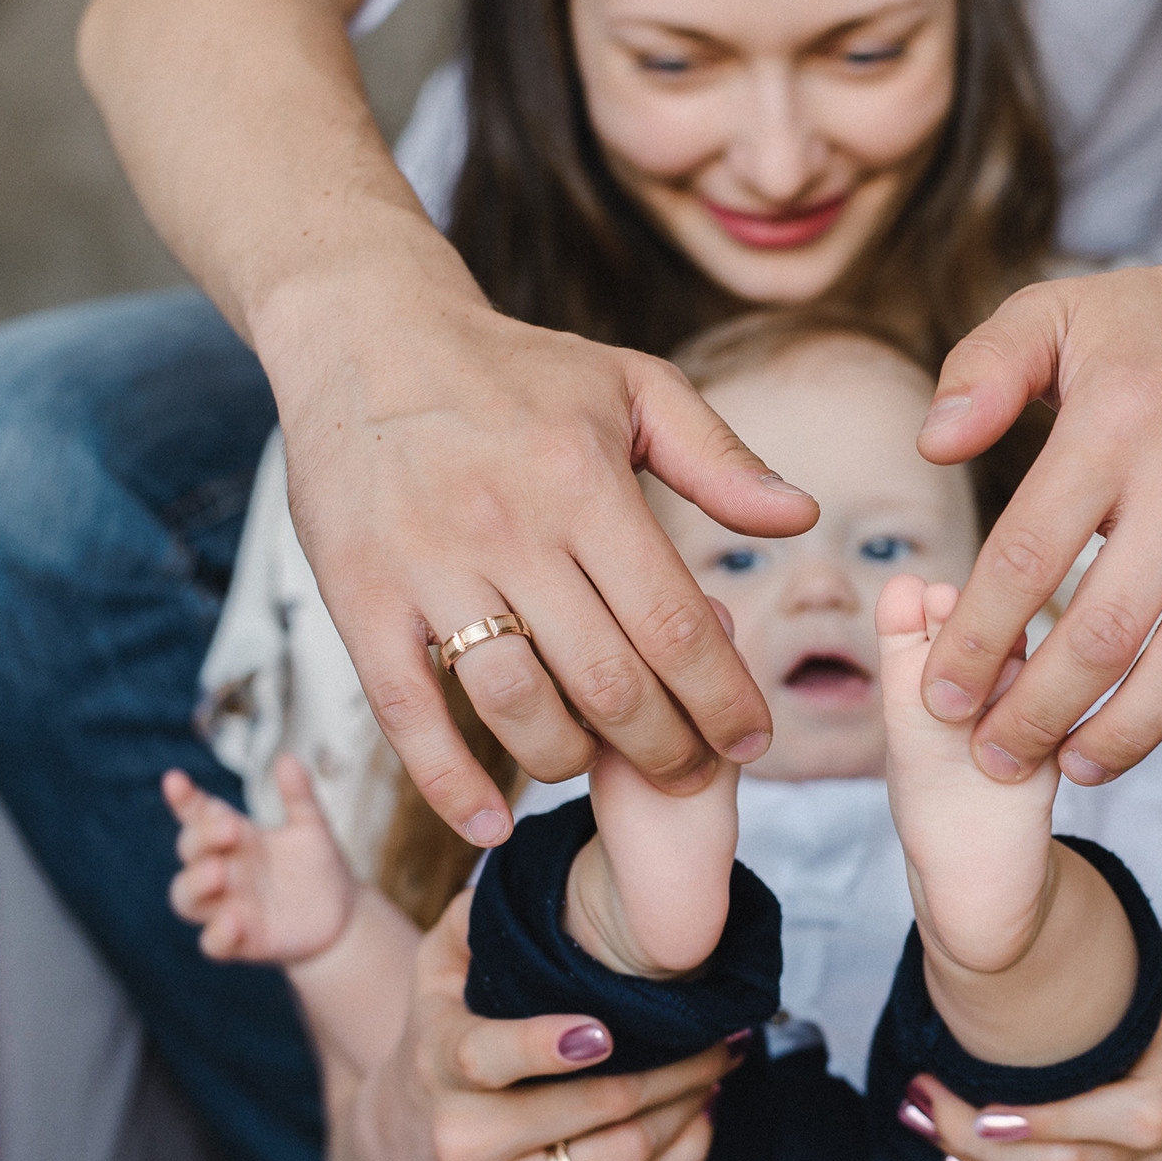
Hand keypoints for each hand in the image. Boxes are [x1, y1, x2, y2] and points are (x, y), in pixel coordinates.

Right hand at [163, 754, 353, 963]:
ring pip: (186, 898)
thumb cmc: (316, 865)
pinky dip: (218, 933)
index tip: (175, 780)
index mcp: (235, 837)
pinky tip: (235, 921)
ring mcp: (226, 906)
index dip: (184, 799)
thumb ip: (298, 796)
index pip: (198, 815)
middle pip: (190, 853)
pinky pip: (213, 943)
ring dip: (197, 884)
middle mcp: (222, 869)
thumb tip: (288, 759)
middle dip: (201, 839)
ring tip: (218, 873)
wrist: (341, 915)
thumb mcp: (311, 828)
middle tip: (228, 829)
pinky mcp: (239, 941)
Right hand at [261, 272, 818, 846]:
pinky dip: (449, 783)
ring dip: (572, 760)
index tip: (752, 740)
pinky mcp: (358, 596)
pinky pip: (407, 713)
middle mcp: (509, 529)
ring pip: (517, 706)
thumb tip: (803, 516)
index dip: (722, 697)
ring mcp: (428, 566)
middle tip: (695, 772)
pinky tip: (490, 825)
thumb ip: (719, 457)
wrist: (366, 335)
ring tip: (603, 766)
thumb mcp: (632, 384)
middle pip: (608, 681)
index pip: (674, 622)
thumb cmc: (516, 370)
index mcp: (585, 482)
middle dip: (667, 747)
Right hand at [347, 891, 744, 1160]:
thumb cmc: (443, 1034)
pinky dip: (679, 1156)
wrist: (402, 1145)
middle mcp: (458, 1143)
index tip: (609, 1029)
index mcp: (439, 1064)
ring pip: (620, 1156)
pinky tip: (702, 1114)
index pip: (490, 1059)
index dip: (550, 1046)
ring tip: (721, 1064)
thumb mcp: (438, 967)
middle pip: (593, 1108)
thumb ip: (478, 914)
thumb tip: (524, 855)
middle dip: (676, 1065)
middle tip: (725, 1030)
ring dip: (689, 1106)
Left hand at [916, 208, 1161, 805]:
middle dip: (1038, 709)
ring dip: (1130, 731)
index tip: (942, 696)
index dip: (977, 639)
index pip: (1027, 556)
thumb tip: (931, 446)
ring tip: (1078, 769)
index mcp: (1113, 424)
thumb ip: (984, 368)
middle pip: (1104, 628)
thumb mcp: (1060, 309)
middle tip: (995, 758)